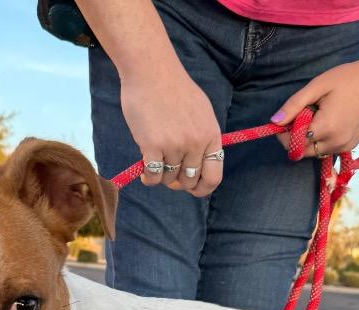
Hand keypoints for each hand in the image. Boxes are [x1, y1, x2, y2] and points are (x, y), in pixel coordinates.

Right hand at [119, 60, 222, 196]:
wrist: (151, 71)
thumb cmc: (173, 89)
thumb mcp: (201, 112)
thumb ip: (202, 138)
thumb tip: (195, 168)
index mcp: (211, 135)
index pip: (214, 176)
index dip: (202, 188)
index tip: (191, 188)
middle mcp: (196, 143)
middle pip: (189, 181)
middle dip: (177, 182)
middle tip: (168, 172)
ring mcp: (175, 145)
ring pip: (169, 179)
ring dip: (160, 175)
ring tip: (154, 160)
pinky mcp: (153, 146)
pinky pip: (153, 177)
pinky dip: (148, 177)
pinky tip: (144, 169)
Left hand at [271, 55, 358, 156]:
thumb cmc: (349, 78)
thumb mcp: (317, 86)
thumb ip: (294, 105)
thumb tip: (274, 121)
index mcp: (324, 128)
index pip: (292, 143)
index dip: (284, 133)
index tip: (286, 119)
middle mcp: (334, 143)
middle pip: (302, 151)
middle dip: (296, 138)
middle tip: (303, 116)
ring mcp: (344, 146)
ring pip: (314, 152)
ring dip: (309, 140)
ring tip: (318, 116)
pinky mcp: (350, 145)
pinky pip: (327, 150)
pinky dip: (322, 140)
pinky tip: (330, 121)